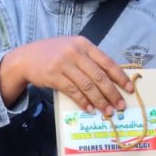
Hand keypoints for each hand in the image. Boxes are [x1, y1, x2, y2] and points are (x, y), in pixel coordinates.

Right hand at [2, 36, 131, 116]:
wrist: (26, 57)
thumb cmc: (54, 54)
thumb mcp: (73, 48)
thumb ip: (89, 59)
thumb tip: (111, 79)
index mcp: (84, 44)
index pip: (107, 62)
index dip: (120, 77)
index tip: (129, 89)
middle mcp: (75, 52)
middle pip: (99, 76)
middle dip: (112, 93)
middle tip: (120, 105)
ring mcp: (63, 63)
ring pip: (87, 85)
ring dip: (99, 100)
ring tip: (108, 111)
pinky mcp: (53, 75)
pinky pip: (72, 91)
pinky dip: (83, 101)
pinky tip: (90, 108)